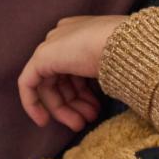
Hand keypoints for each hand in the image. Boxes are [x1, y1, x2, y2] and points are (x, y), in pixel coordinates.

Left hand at [16, 14, 125, 131]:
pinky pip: (28, 83)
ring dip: (64, 109)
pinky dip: (32, 103)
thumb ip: (101, 76)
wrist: (126, 47)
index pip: (75, 69)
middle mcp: (64, 36)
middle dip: (75, 103)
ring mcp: (51, 45)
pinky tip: (43, 121)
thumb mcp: (116, 66)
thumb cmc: (130, 56)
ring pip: (49, 85)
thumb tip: (99, 95)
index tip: (95, 111)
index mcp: (81, 33)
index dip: (83, 93)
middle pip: (63, 78)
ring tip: (80, 124)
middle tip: (88, 120)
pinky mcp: (41, 57)